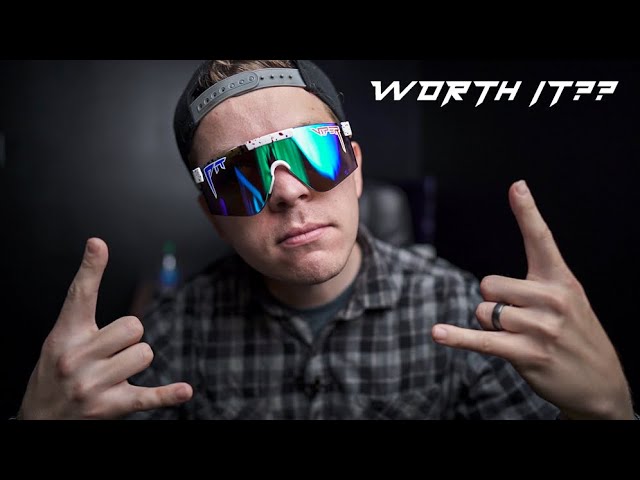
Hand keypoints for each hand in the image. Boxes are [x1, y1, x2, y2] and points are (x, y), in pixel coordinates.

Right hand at [19, 238, 192, 418]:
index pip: (80, 295)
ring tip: (114, 375)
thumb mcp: (60, 339)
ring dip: (136, 362)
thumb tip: (98, 245)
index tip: (98, 244)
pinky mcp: (111, 407)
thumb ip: (82, 305)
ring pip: (144, 354)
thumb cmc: (55, 373)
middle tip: (111, 353)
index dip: (91, 269)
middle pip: (133, 326)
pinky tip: (184, 392)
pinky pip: (147, 396)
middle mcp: (77, 358)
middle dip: (130, 338)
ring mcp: (94, 384)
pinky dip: (167, 395)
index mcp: (65, 336)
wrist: (40, 420)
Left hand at [432, 180, 633, 418]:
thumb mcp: (569, 301)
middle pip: (489, 284)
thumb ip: (538, 282)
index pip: (541, 239)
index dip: (527, 212)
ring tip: (519, 338)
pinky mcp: (527, 353)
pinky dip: (457, 337)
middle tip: (517, 319)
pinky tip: (438, 333)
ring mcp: (540, 328)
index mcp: (561, 280)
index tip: (516, 186)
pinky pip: (482, 339)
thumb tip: (490, 281)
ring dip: (490, 325)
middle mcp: (552, 299)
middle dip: (493, 301)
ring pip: (483, 311)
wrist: (601, 383)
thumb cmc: (576, 336)